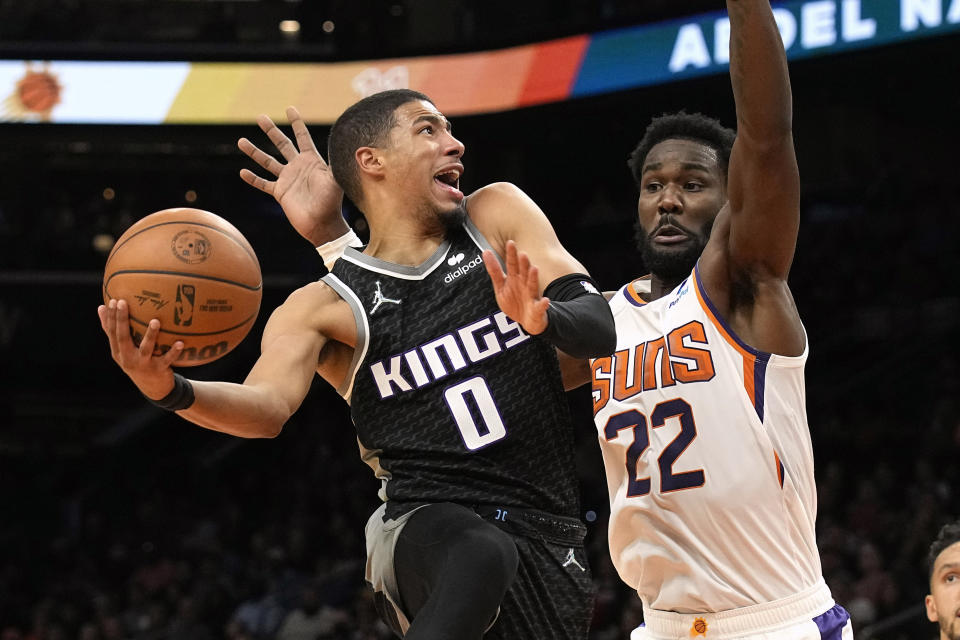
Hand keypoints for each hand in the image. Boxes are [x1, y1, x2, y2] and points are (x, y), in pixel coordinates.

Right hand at [97, 299, 183, 399]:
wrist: (153, 388)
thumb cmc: (137, 361)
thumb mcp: (122, 349)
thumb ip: (112, 330)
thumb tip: (101, 307)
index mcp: (118, 352)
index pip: (112, 332)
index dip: (111, 317)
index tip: (113, 300)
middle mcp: (128, 358)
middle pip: (123, 338)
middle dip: (121, 320)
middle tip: (123, 302)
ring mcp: (143, 364)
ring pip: (146, 348)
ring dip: (150, 335)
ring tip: (155, 321)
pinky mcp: (158, 370)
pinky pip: (167, 360)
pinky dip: (173, 352)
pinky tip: (180, 343)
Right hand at [238, 106, 348, 245]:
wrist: (322, 224)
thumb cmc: (332, 202)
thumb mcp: (335, 179)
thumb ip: (337, 162)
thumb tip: (344, 143)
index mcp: (312, 161)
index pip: (303, 137)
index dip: (297, 123)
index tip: (289, 108)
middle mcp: (298, 167)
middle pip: (282, 144)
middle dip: (271, 130)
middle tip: (260, 117)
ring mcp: (288, 179)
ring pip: (267, 162)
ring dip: (254, 151)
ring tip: (240, 140)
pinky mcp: (280, 193)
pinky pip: (263, 183)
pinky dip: (253, 178)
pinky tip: (243, 172)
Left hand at [482, 240, 548, 335]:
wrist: (527, 322)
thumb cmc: (514, 302)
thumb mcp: (500, 287)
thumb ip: (494, 270)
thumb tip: (486, 252)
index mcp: (514, 279)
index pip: (512, 264)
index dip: (510, 255)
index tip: (510, 242)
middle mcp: (524, 284)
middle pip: (523, 272)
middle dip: (523, 264)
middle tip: (522, 254)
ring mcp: (531, 296)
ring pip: (532, 285)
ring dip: (533, 278)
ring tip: (534, 269)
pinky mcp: (537, 309)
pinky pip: (541, 306)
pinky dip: (543, 304)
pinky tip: (545, 300)